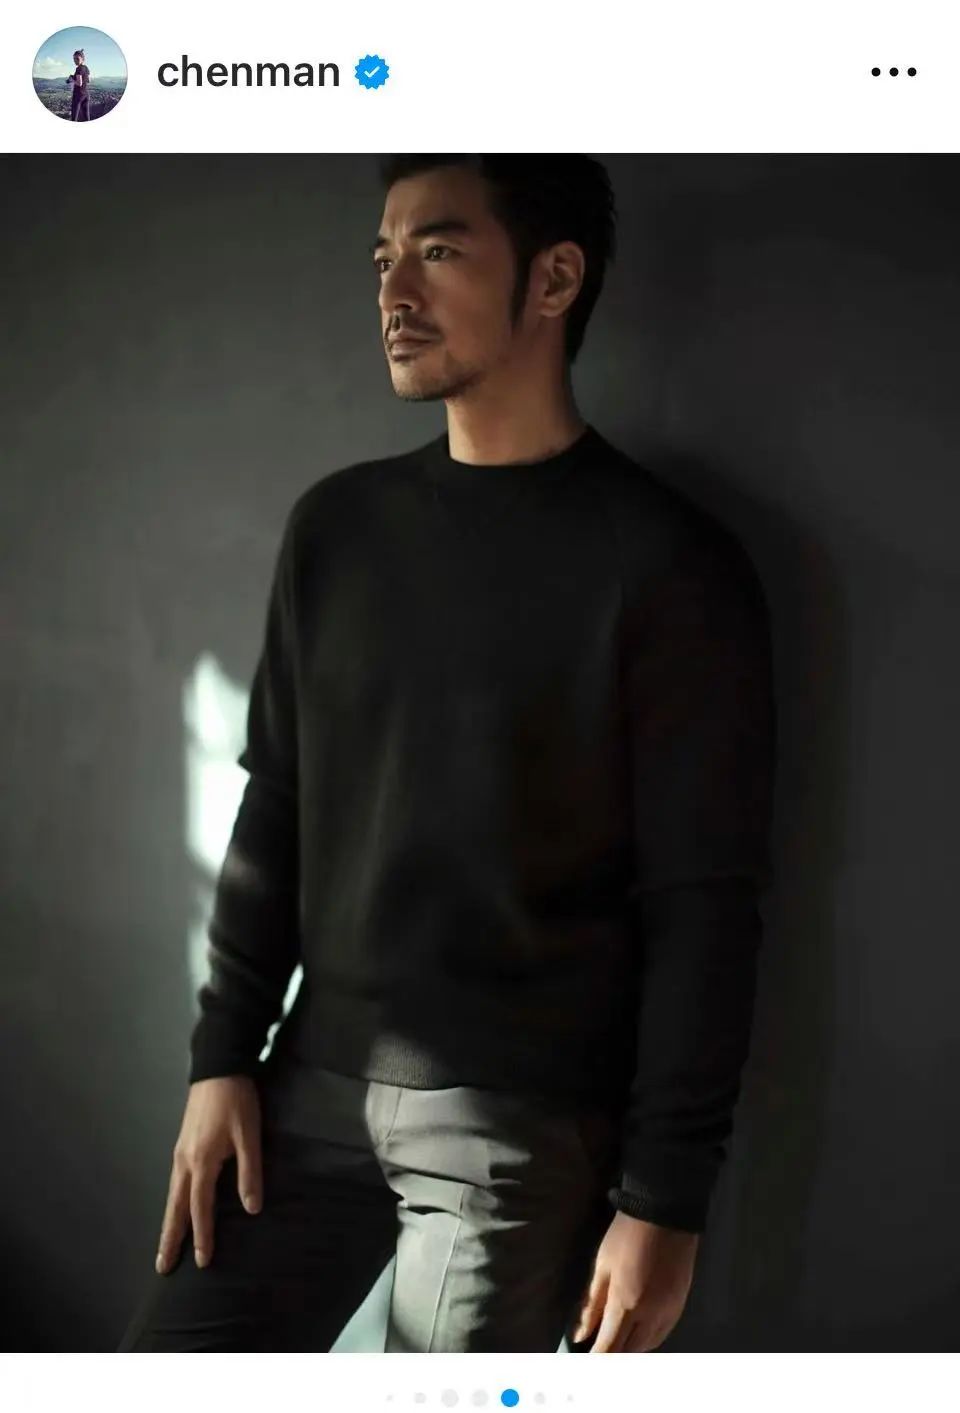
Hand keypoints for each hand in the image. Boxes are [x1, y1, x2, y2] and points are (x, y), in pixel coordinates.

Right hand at [154, 1075, 262, 1275]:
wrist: (218, 1067)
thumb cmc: (237, 1100)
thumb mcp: (249, 1135)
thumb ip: (250, 1172)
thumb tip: (252, 1208)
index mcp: (202, 1161)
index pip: (200, 1208)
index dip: (202, 1235)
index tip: (201, 1261)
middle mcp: (184, 1161)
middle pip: (176, 1208)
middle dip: (170, 1238)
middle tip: (162, 1266)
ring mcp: (180, 1152)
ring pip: (172, 1195)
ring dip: (169, 1222)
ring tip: (165, 1245)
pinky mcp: (182, 1143)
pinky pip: (174, 1182)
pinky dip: (173, 1202)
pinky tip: (177, 1207)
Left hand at [571, 1210, 699, 1351]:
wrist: (664, 1215)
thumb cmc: (625, 1236)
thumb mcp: (601, 1266)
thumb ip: (590, 1304)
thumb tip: (579, 1335)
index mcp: (625, 1304)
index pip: (609, 1346)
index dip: (596, 1359)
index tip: (584, 1364)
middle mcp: (649, 1316)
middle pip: (629, 1352)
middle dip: (612, 1357)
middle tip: (598, 1355)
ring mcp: (668, 1312)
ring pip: (647, 1347)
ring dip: (629, 1351)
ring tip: (614, 1347)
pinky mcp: (680, 1306)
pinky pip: (662, 1335)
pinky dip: (647, 1342)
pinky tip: (637, 1337)